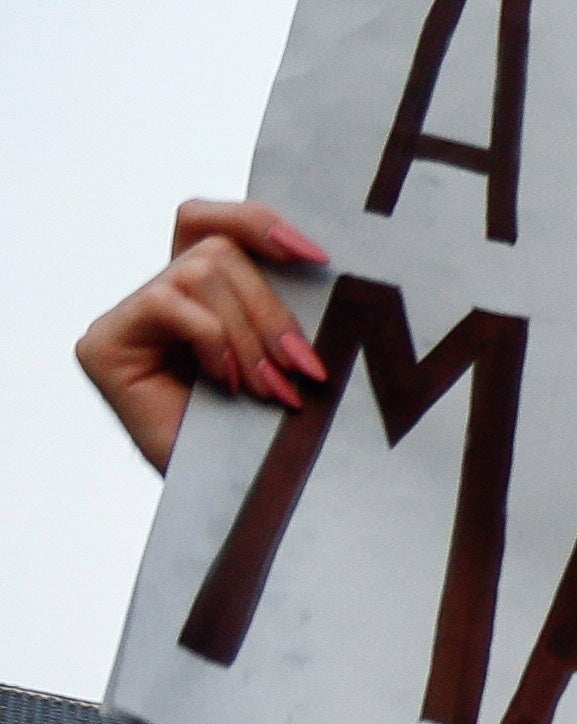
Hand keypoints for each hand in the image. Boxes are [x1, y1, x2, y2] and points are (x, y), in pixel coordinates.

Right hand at [75, 201, 327, 468]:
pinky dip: (211, 340)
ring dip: (249, 334)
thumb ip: (284, 308)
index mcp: (204, 294)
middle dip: (271, 310)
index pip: (213, 223)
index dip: (259, 223)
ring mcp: (129, 317)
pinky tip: (226, 383)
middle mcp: (162, 298)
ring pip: (200, 272)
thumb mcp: (286, 358)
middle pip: (219, 251)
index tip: (317, 257)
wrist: (231, 500)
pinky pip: (169, 303)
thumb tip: (325, 264)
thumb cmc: (262, 436)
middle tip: (303, 368)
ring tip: (270, 389)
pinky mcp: (105, 342)